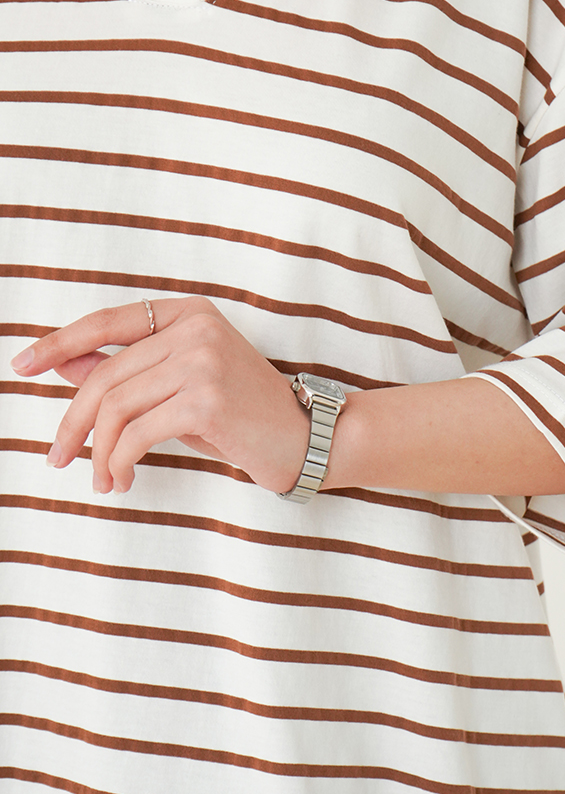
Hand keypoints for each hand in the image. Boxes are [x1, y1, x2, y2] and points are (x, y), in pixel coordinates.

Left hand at [9, 296, 308, 494]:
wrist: (307, 438)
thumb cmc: (243, 415)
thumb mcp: (180, 386)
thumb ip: (128, 370)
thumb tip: (62, 363)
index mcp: (189, 313)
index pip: (107, 321)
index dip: (58, 343)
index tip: (21, 365)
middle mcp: (195, 329)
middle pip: (106, 375)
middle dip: (72, 422)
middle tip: (57, 457)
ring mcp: (203, 360)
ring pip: (116, 407)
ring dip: (97, 451)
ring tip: (102, 479)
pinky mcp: (207, 399)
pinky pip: (137, 433)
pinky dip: (120, 461)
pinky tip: (124, 479)